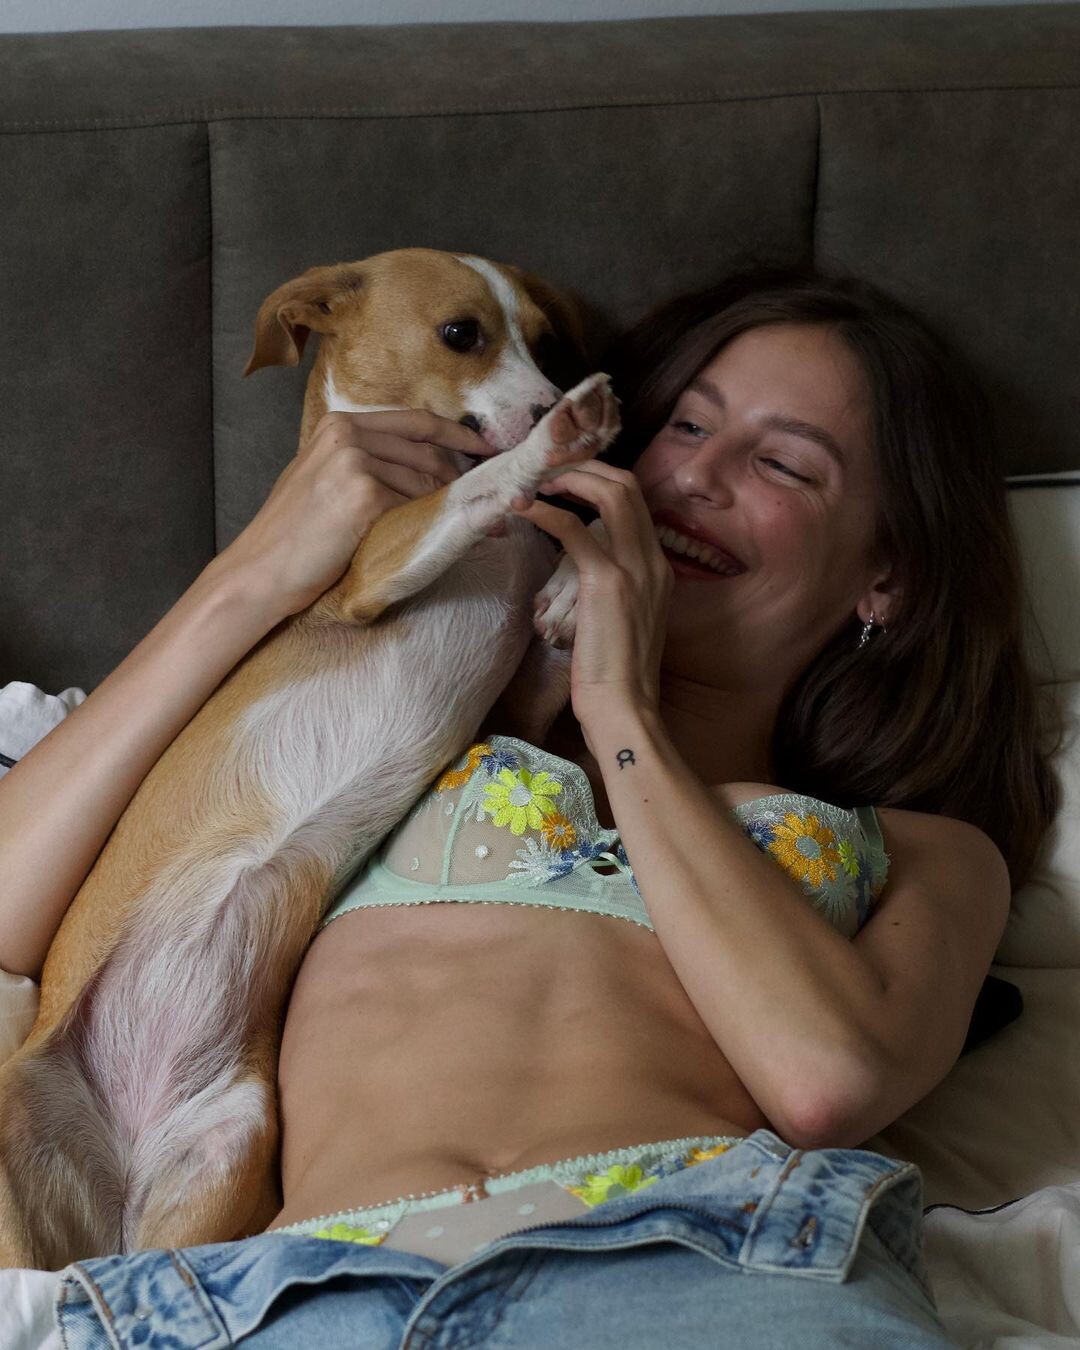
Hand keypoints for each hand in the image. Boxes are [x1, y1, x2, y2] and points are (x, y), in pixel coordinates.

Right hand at [211, 409, 492, 617]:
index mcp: (339, 424)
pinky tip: (435, 538)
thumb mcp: (324, 478)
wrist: (260, 570)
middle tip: (485, 505)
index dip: (457, 435)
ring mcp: (355, 463)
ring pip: (426, 484)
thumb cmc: (294, 535)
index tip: (486, 449)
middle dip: (460, 482)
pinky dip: (428, 525)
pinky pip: (414, 508)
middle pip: (428, 453)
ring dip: (447, 509)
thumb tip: (428, 471)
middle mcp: (348, 435)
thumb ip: (366, 461)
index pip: (415, 421)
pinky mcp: (364, 496)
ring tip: (466, 527)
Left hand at [512, 461, 672, 727]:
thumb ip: (613, 590)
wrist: (625, 708)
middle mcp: (653, 561)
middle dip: (586, 467)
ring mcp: (634, 569)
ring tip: (537, 479)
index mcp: (659, 570)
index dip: (600, 481)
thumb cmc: (616, 676)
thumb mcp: (623, 622)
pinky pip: (575, 528)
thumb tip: (584, 574)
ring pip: (612, 493)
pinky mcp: (606, 582)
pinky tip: (523, 509)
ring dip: (571, 477)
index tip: (566, 480)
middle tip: (548, 469)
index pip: (637, 503)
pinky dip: (547, 511)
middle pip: (628, 485)